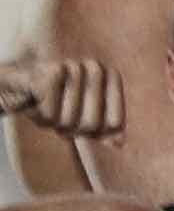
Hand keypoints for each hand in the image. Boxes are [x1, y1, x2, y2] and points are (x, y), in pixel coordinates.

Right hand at [1, 52, 125, 149]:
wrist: (16, 84)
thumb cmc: (56, 101)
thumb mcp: (82, 117)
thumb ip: (104, 131)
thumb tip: (120, 143)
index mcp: (110, 76)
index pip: (114, 123)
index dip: (96, 133)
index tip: (84, 127)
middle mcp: (96, 68)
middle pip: (91, 125)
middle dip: (72, 129)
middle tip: (60, 117)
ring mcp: (73, 67)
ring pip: (68, 121)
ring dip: (53, 123)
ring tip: (47, 106)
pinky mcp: (49, 73)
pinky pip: (50, 115)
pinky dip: (39, 116)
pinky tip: (34, 102)